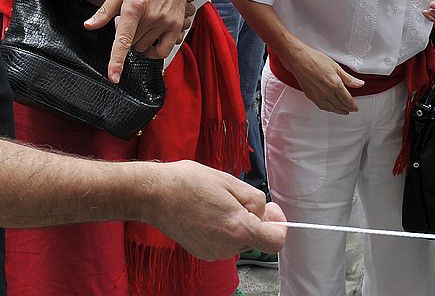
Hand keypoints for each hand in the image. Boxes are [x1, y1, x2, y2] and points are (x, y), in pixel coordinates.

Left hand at [85, 0, 196, 81]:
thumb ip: (105, 10)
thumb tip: (89, 26)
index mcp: (134, 5)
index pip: (123, 38)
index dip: (117, 60)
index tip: (114, 76)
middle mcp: (151, 15)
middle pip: (132, 43)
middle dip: (128, 36)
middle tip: (132, 20)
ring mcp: (165, 22)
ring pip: (144, 47)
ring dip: (139, 41)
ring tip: (143, 23)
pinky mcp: (177, 26)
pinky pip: (163, 51)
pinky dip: (154, 51)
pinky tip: (151, 41)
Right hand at [147, 160, 286, 259]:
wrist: (155, 194)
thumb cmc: (188, 183)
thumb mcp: (230, 182)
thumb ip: (256, 200)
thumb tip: (268, 213)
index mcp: (238, 229)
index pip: (275, 242)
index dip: (279, 224)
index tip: (271, 210)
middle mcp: (227, 247)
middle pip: (255, 238)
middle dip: (253, 218)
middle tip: (234, 196)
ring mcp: (213, 252)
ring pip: (239, 239)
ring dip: (236, 223)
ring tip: (216, 202)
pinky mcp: (201, 252)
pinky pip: (223, 242)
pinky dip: (222, 229)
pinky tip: (207, 212)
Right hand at [281, 43, 362, 113]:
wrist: (299, 60)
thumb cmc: (315, 60)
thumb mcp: (336, 67)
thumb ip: (348, 78)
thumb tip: (359, 84)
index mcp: (335, 85)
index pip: (347, 100)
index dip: (352, 105)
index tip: (355, 108)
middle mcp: (327, 93)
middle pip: (340, 105)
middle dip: (347, 108)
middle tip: (351, 109)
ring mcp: (318, 96)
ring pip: (331, 108)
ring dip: (338, 111)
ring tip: (343, 111)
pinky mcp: (311, 96)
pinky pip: (322, 106)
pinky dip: (328, 109)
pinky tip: (330, 108)